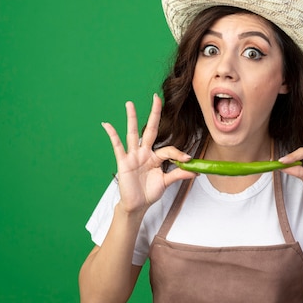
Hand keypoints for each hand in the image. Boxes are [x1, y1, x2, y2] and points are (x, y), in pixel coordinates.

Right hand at [101, 95, 195, 214]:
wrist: (137, 205)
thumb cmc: (149, 192)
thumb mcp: (166, 182)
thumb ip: (178, 174)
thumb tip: (195, 171)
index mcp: (156, 157)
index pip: (168, 149)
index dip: (178, 154)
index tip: (188, 160)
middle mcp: (145, 153)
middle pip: (151, 130)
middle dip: (154, 114)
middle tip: (156, 98)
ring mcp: (133, 156)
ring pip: (133, 134)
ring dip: (132, 118)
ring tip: (129, 104)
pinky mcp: (123, 162)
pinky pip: (117, 146)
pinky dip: (112, 135)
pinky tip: (106, 124)